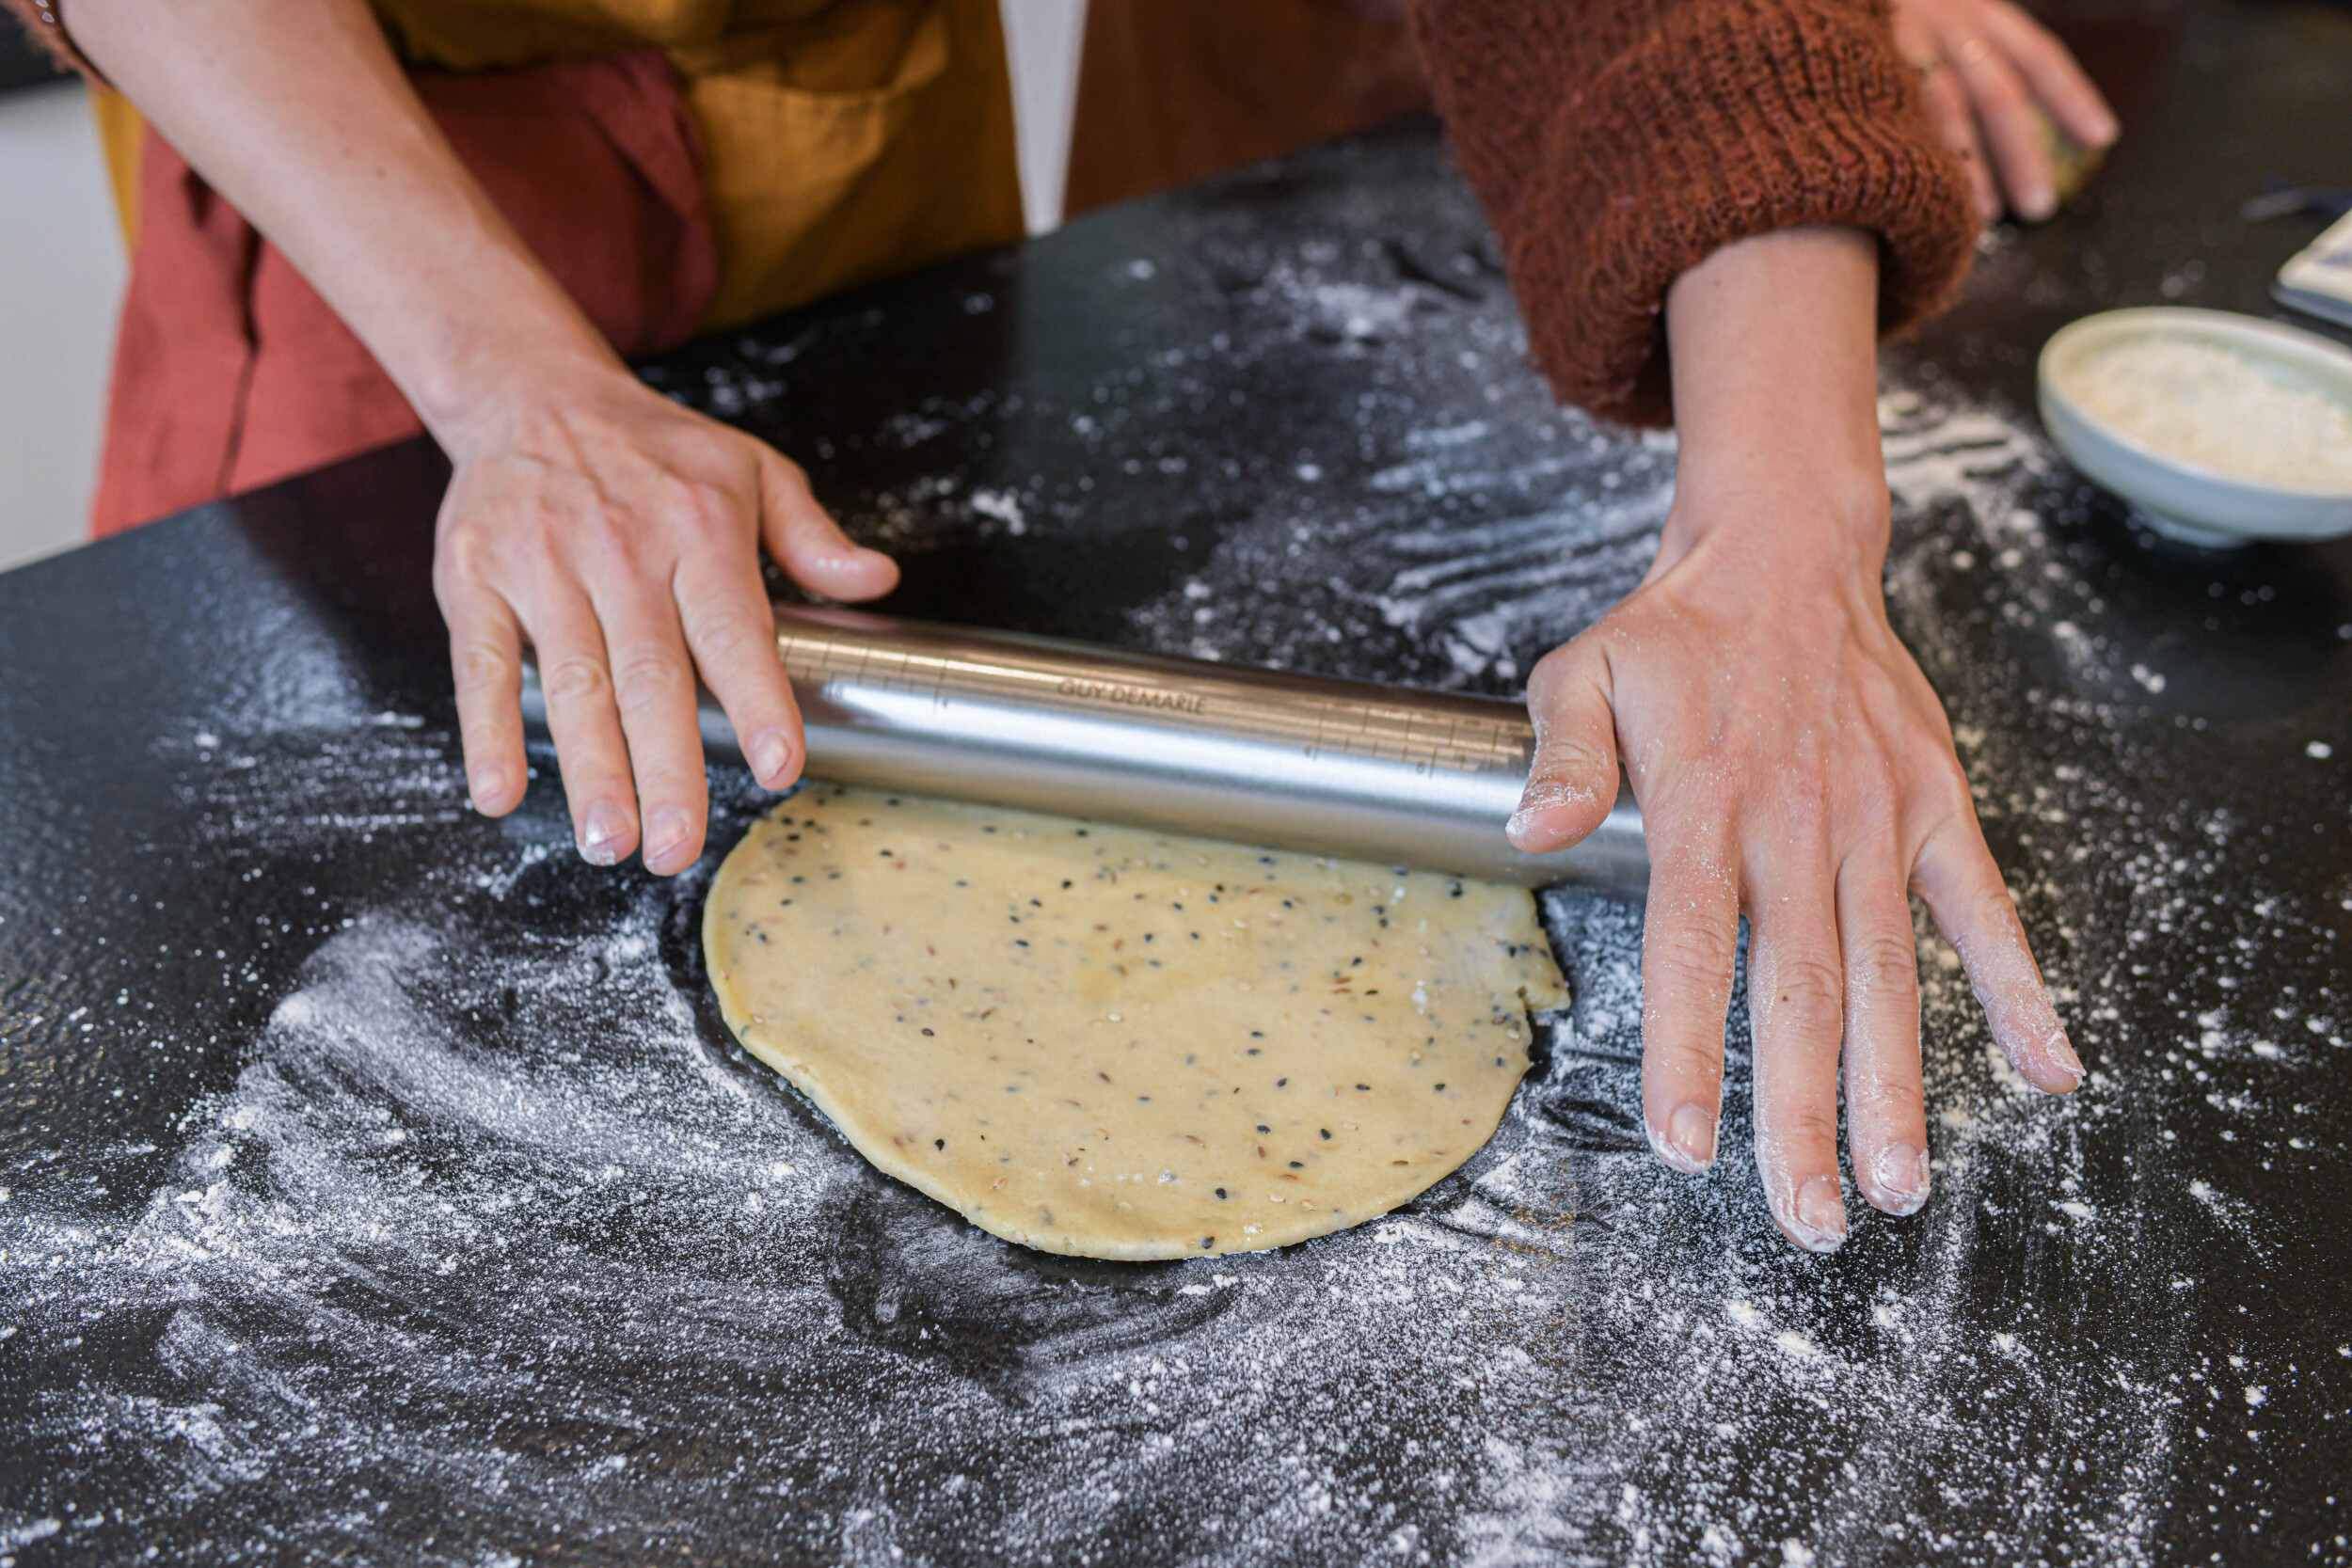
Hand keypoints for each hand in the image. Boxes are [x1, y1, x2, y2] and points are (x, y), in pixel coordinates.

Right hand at [433, 351, 897, 872]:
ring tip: (609, 842)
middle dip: (666, 771)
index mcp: (697, 529)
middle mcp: (620, 550)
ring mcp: (542, 566)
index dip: (758, 701)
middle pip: (650, 677)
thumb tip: (878, 582)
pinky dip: (487, 731)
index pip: (733, 629)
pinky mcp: (475, 579)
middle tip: (677, 848)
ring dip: (590, 769)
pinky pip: (483, 664)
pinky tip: (501, 793)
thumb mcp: (749, 469)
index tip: (779, 767)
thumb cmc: (653, 450)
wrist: (530, 393)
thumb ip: (811, 536)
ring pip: (572, 682)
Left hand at [1506, 228, 2078, 1251]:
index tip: (1686, 1145)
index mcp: (1705, 803)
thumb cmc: (1675, 633)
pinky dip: (2018, 989)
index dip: (1691, 1050)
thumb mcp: (1585, 671)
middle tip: (1803, 1221)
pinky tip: (2045, 1070)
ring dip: (1897, 1087)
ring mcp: (1878, 819)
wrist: (1786, 554)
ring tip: (1894, 1189)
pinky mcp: (1937, 806)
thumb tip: (1532, 832)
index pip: (1693, 948)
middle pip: (1799, 990)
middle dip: (1803, 1112)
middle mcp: (1797, 823)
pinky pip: (1986, 910)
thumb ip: (1563, 756)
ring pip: (1888, 974)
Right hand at [1892, 0, 2118, 221]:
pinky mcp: (1860, 57)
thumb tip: (1990, 104)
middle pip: (1999, 91)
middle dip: (2023, 153)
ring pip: (1948, 107)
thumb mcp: (1926, 4)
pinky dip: (1913, 152)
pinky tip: (1917, 191)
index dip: (2071, 96)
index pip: (2036, 54)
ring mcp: (1902, 36)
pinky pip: (1893, 112)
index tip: (2103, 137)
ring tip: (1986, 216)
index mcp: (1972, 5)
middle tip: (2041, 207)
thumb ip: (1956, 39)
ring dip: (1969, 166)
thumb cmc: (1875, 3)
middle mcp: (1946, 18)